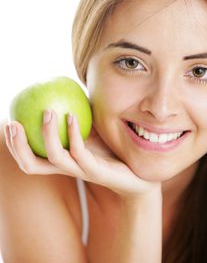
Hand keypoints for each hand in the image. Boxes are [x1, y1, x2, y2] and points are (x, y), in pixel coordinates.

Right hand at [4, 110, 159, 197]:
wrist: (137, 172)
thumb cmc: (112, 148)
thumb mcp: (91, 129)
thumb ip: (77, 114)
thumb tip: (65, 90)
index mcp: (61, 160)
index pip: (30, 157)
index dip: (14, 144)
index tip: (8, 122)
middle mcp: (66, 167)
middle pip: (32, 164)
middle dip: (17, 146)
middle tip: (12, 123)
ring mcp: (81, 170)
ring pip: (54, 157)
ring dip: (47, 134)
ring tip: (47, 112)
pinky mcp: (97, 171)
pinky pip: (80, 152)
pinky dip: (73, 133)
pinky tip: (72, 117)